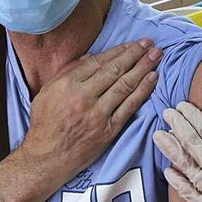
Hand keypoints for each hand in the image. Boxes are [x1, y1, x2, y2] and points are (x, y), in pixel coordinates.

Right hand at [21, 39, 162, 183]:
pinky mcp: (108, 130)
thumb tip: (92, 56)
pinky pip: (130, 106)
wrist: (46, 158)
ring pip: (125, 85)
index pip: (99, 62)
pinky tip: (152, 78)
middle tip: (149, 43)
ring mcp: (98, 114)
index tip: (132, 43)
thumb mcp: (47, 92)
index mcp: (67, 85)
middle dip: (135, 54)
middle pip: (115, 70)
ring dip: (143, 67)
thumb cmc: (45, 124)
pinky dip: (143, 90)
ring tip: (156, 55)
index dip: (118, 50)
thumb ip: (68, 72)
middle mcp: (83, 97)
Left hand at [153, 102, 201, 201]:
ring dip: (169, 147)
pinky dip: (175, 179)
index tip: (182, 107)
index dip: (192, 116)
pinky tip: (168, 168)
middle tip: (167, 113)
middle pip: (191, 143)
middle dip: (177, 125)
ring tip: (159, 135)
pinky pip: (185, 191)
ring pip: (183, 164)